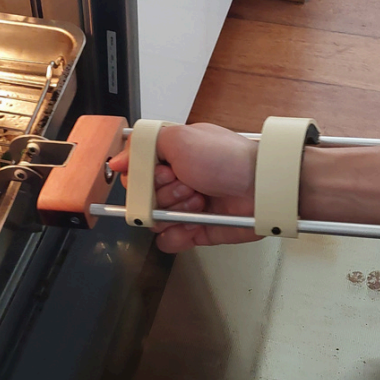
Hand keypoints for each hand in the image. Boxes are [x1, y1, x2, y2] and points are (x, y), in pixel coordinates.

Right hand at [108, 123, 258, 252]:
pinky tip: (191, 225)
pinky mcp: (196, 231)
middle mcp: (177, 182)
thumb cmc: (229, 158)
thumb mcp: (180, 138)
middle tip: (187, 185)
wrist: (261, 186)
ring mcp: (185, 208)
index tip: (163, 171)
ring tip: (198, 202)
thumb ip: (143, 145)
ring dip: (172, 214)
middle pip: (143, 199)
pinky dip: (176, 236)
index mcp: (171, 157)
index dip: (144, 177)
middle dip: (163, 194)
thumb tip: (117, 159)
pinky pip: (169, 241)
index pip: (136, 173)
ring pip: (154, 222)